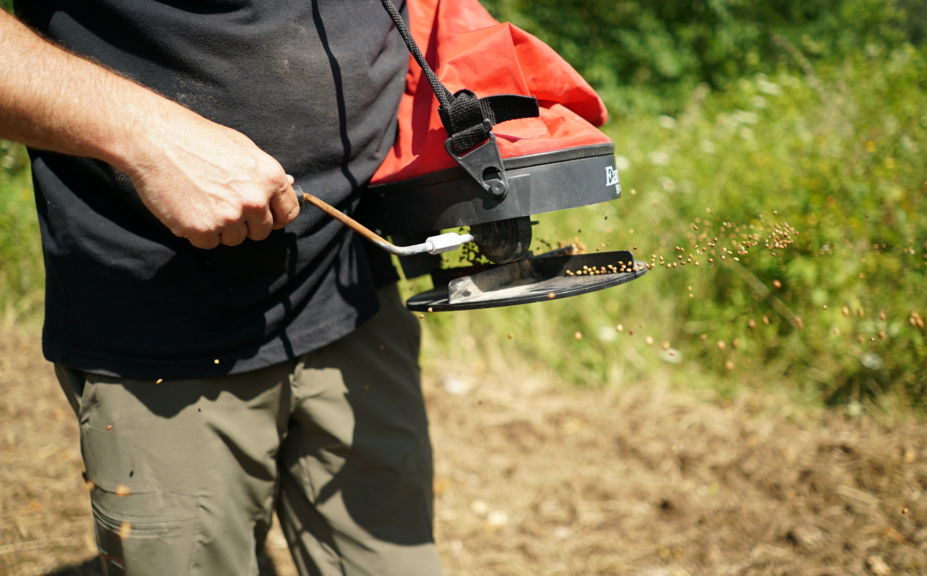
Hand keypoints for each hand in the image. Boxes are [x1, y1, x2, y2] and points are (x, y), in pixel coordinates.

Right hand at [124, 111, 299, 248]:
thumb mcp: (242, 147)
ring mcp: (229, 217)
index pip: (288, 213)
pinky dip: (197, 232)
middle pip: (261, 232)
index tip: (263, 215)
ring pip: (234, 240)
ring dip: (220, 228)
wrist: (156, 139)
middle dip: (245, 224)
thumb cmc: (198, 138)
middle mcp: (255, 200)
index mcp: (270, 178)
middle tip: (222, 203)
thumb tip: (288, 185)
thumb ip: (265, 174)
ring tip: (202, 201)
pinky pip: (208, 244)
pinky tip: (188, 208)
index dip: (274, 216)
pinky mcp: (203, 230)